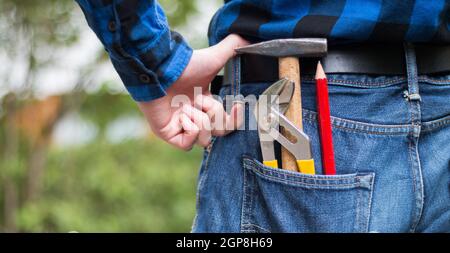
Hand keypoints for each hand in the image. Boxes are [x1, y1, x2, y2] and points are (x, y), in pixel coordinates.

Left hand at [138, 34, 248, 149]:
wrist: (162, 70)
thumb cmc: (186, 65)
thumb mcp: (214, 57)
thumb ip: (232, 48)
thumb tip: (249, 39)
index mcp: (206, 105)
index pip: (227, 125)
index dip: (234, 120)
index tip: (236, 105)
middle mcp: (195, 118)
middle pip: (218, 133)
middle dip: (213, 115)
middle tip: (199, 101)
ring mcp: (182, 128)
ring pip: (204, 140)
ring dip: (199, 121)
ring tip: (185, 107)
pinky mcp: (169, 134)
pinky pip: (187, 145)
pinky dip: (188, 130)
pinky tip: (180, 116)